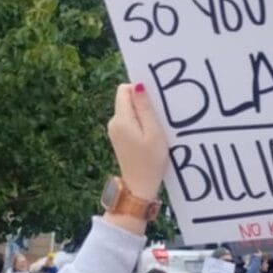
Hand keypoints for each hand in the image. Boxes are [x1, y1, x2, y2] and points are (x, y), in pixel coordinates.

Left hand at [107, 84, 167, 204]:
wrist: (139, 188)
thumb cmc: (151, 162)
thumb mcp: (153, 132)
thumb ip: (145, 108)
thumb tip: (137, 85)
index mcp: (121, 119)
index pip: (124, 89)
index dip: (140, 90)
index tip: (155, 102)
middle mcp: (114, 122)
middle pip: (126, 99)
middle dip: (142, 102)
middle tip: (159, 118)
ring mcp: (115, 131)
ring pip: (129, 110)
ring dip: (143, 114)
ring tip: (156, 130)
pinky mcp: (119, 138)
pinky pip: (129, 121)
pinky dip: (140, 124)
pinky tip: (150, 136)